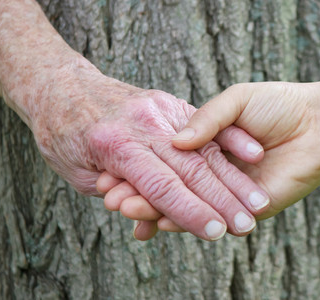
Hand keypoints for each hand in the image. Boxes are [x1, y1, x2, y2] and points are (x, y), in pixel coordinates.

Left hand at [29, 61, 269, 240]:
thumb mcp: (76, 171)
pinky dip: (231, 138)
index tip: (216, 232)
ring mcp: (159, 109)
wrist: (61, 85)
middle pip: (191, 168)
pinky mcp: (169, 102)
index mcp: (116, 144)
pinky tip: (255, 153)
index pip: (162, 187)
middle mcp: (143, 124)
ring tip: (258, 202)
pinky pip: (207, 120)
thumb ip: (116, 189)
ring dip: (233, 178)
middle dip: (222, 200)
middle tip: (246, 225)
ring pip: (203, 148)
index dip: (190, 212)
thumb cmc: (62, 134)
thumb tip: (146, 214)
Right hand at [98, 81, 319, 237]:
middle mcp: (214, 175)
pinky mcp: (249, 210)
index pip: (167, 165)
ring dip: (152, 210)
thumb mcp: (235, 101)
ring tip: (123, 208)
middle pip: (169, 189)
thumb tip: (175, 142)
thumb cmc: (278, 105)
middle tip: (110, 198)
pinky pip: (212, 219)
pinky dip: (183, 221)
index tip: (112, 172)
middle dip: (138, 194)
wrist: (319, 121)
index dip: (140, 170)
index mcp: (209, 150)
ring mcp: (229, 194)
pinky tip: (157, 221)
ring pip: (185, 208)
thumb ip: (207, 120)